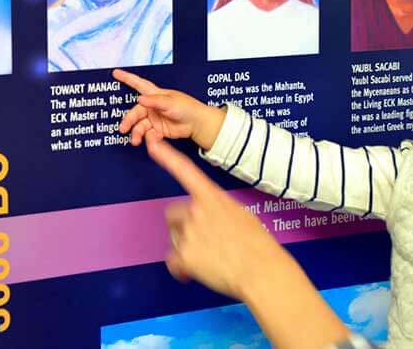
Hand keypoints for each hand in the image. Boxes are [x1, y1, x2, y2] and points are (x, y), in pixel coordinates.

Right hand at [113, 69, 216, 146]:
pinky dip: (148, 137)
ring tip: (135, 140)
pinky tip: (153, 138)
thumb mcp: (170, 102)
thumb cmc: (187, 108)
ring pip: (139, 125)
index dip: (127, 78)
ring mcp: (154, 118)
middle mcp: (153, 106)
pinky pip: (147, 133)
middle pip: (135, 112)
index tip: (116, 72)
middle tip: (123, 129)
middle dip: (128, 120)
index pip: (139, 84)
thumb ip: (155, 101)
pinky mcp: (157, 129)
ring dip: (136, 132)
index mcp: (155, 95)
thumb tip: (140, 99)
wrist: (197, 124)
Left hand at [145, 130, 286, 299]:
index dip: (166, 156)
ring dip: (186, 247)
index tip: (152, 144)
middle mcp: (196, 211)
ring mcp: (188, 233)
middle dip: (182, 225)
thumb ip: (217, 208)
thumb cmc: (256, 243)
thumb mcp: (239, 213)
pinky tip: (200, 270)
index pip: (185, 170)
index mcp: (212, 197)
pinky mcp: (183, 257)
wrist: (260, 269)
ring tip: (211, 256)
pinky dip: (182, 268)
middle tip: (204, 239)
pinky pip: (173, 261)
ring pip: (175, 239)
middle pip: (173, 214)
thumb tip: (204, 216)